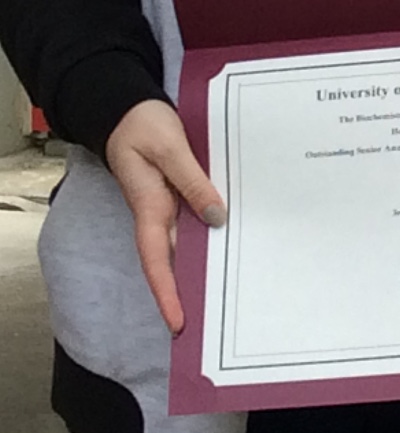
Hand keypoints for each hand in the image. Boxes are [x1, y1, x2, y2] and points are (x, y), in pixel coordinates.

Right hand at [106, 98, 221, 334]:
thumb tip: (217, 216)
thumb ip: (192, 180)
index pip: (156, 261)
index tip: (177, 321)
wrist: (128, 109)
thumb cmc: (143, 126)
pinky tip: (237, 247)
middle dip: (189, 293)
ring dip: (205, 268)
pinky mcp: (179, 195)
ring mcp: (169, 207)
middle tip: (215, 323)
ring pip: (188, 246)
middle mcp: (159, 214)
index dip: (167, 293)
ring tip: (233, 296)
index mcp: (149, 208)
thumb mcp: (169, 148)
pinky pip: (197, 223)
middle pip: (173, 262)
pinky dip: (213, 237)